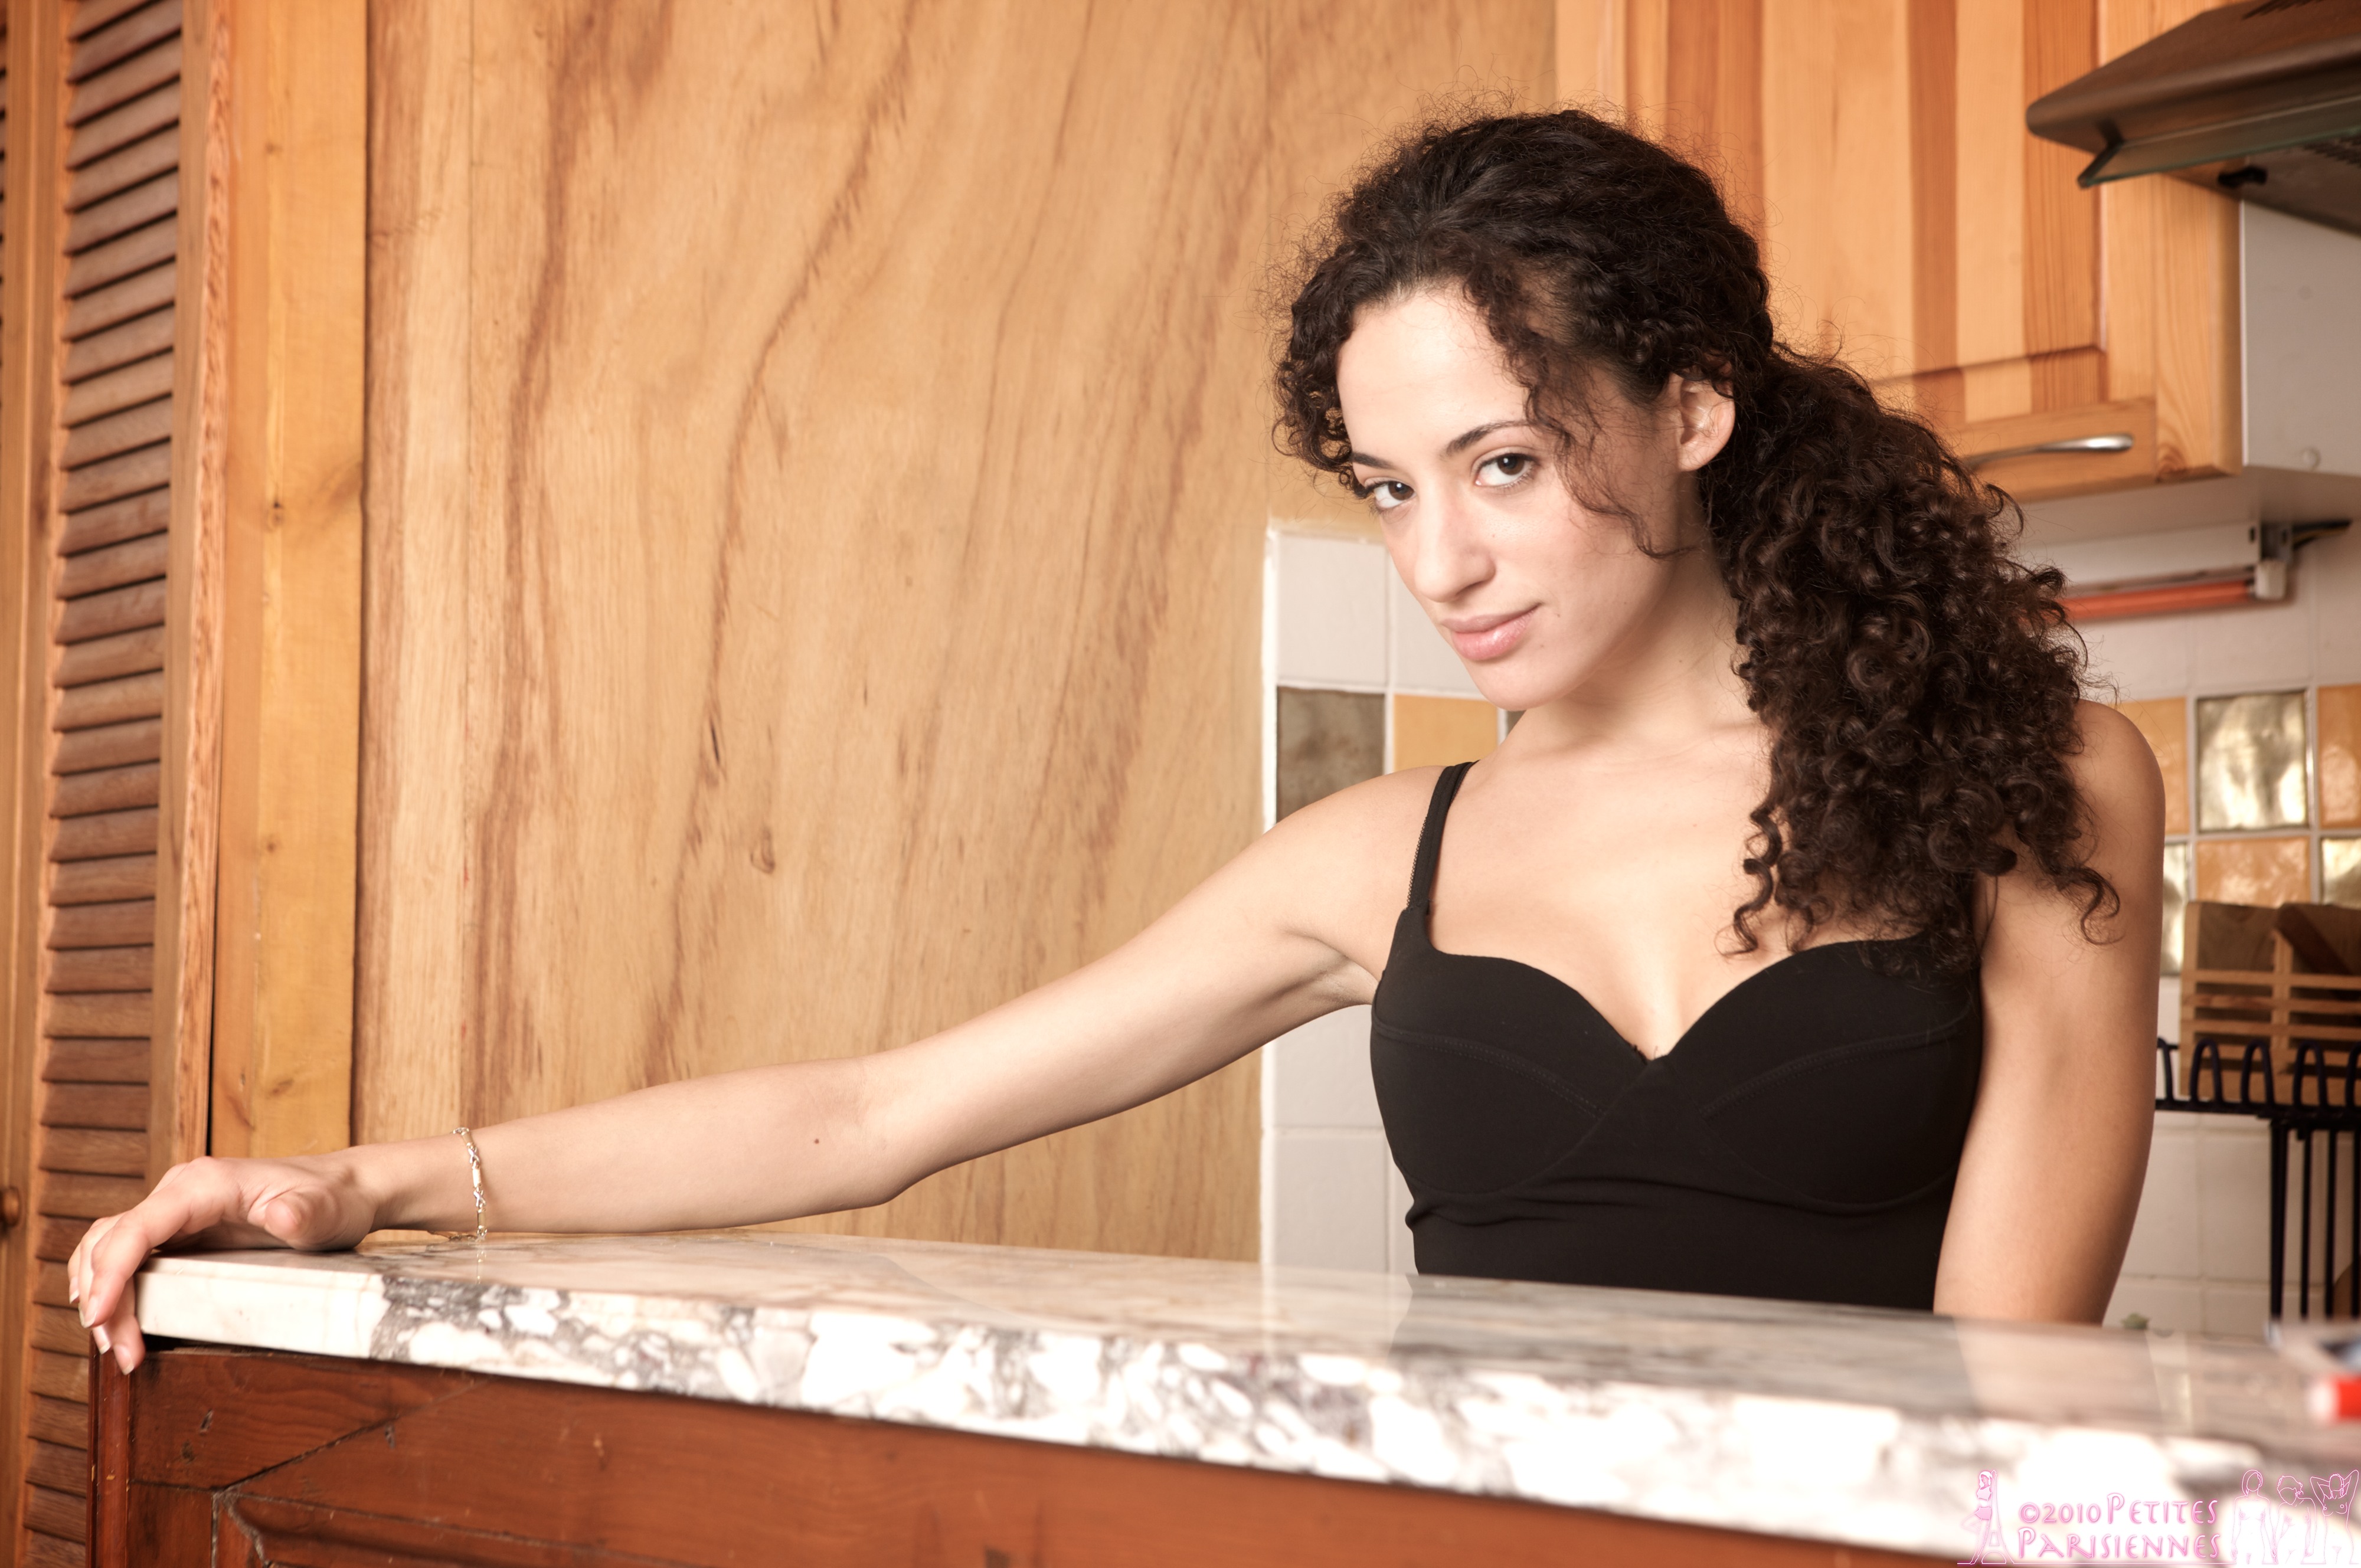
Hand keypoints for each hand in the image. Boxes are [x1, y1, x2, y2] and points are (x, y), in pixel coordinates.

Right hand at [68, 1155, 378, 1373]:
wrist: (345, 1191)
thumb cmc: (333, 1198)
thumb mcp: (324, 1209)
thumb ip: (302, 1213)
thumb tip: (281, 1217)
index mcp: (205, 1184)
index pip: (137, 1226)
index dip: (110, 1272)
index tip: (99, 1318)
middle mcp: (181, 1193)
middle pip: (112, 1242)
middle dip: (104, 1298)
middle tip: (120, 1352)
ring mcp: (177, 1212)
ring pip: (110, 1248)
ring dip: (102, 1295)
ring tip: (116, 1346)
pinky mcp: (181, 1232)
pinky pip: (129, 1255)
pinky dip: (114, 1287)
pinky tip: (115, 1319)